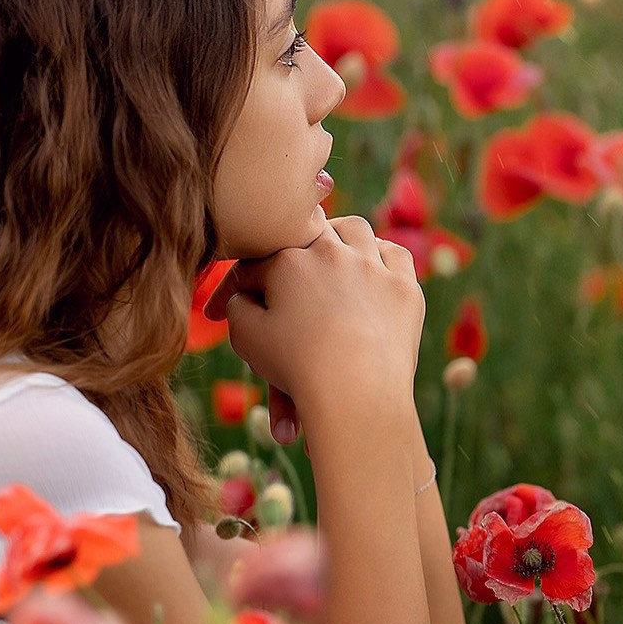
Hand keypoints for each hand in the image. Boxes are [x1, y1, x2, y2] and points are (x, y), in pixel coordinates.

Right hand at [202, 217, 423, 438]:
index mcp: (288, 261)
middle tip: (284, 258)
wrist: (356, 392)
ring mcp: (373, 266)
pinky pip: (396, 257)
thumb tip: (242, 296)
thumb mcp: (247, 338)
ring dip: (341, 237)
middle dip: (290, 245)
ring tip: (333, 249)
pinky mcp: (404, 289)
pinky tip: (375, 270)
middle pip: (306, 231)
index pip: (254, 265)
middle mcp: (332, 252)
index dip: (234, 288)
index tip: (218, 313)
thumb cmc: (297, 367)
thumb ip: (237, 307)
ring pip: (355, 231)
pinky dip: (383, 259)